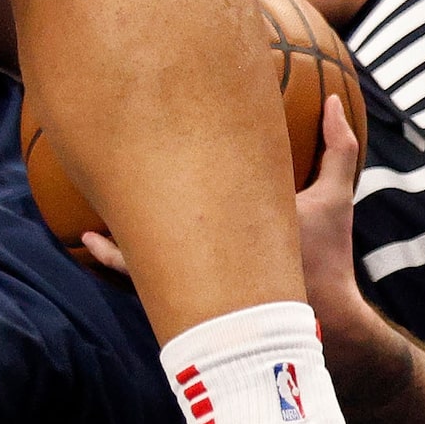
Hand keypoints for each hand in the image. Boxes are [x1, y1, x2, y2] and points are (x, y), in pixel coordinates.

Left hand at [96, 97, 368, 303]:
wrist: (328, 323)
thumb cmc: (327, 257)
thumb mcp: (335, 200)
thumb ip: (337, 149)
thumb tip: (334, 100)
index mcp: (238, 223)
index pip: (199, 193)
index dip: (167, 162)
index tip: (144, 131)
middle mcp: (212, 260)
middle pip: (158, 228)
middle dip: (125, 199)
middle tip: (96, 174)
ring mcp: (201, 289)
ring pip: (145, 268)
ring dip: (115, 250)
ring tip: (87, 234)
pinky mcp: (199, 310)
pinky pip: (153, 290)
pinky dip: (129, 272)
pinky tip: (106, 257)